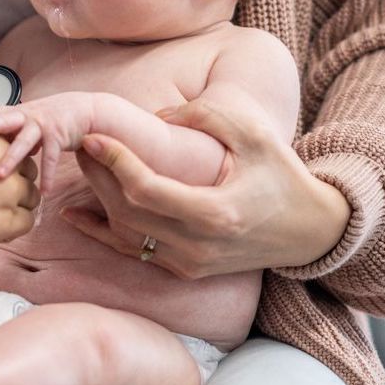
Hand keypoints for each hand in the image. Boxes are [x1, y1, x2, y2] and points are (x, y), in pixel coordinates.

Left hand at [0, 91, 93, 193]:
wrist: (81, 111)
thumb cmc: (46, 120)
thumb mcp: (23, 123)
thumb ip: (4, 133)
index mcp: (14, 113)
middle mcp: (25, 116)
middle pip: (1, 120)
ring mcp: (42, 125)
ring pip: (24, 141)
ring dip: (11, 158)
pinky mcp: (60, 135)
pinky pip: (52, 157)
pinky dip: (48, 175)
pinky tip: (45, 192)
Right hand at [0, 107, 40, 248]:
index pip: (11, 146)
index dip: (1, 161)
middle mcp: (5, 157)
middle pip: (26, 169)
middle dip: (13, 181)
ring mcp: (12, 188)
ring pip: (32, 196)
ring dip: (17, 204)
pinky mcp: (10, 219)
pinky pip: (27, 222)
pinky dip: (14, 226)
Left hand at [64, 99, 351, 278]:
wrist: (310, 232)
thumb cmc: (282, 176)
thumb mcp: (254, 136)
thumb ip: (206, 117)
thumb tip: (158, 114)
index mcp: (217, 214)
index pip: (148, 191)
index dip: (115, 163)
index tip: (93, 136)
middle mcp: (199, 246)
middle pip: (129, 212)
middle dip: (99, 175)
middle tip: (81, 142)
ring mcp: (190, 263)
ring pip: (126, 234)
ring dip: (97, 199)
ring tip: (82, 162)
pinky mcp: (185, 270)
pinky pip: (132, 253)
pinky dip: (101, 233)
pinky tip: (73, 213)